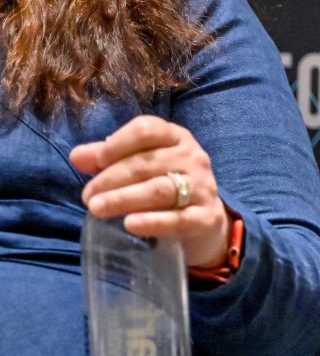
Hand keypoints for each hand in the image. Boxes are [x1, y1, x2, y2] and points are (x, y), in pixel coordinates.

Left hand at [70, 115, 230, 268]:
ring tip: (96, 209)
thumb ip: (108, 159)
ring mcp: (202, 188)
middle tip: (87, 196)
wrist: (204, 219)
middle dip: (111, 178)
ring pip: (160, 190)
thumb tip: (76, 156)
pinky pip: (179, 220)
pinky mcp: (206, 218)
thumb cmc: (164, 184)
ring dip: (124, 198)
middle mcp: (193, 158)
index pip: (147, 130)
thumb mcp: (140, 164)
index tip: (96, 163)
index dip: (117, 144)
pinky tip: (130, 224)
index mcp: (176, 138)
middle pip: (147, 162)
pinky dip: (154, 222)